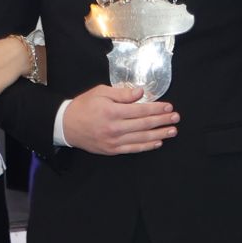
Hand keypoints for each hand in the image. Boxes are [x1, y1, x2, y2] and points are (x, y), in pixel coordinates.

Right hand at [60, 84, 177, 153]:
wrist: (66, 125)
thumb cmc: (84, 105)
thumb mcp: (100, 92)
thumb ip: (122, 93)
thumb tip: (141, 92)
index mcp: (112, 112)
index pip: (140, 110)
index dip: (156, 108)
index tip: (169, 106)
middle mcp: (115, 128)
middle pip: (144, 124)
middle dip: (162, 121)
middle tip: (176, 118)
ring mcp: (114, 141)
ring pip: (142, 138)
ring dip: (160, 134)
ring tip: (172, 131)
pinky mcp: (112, 150)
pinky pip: (133, 149)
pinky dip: (147, 146)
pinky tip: (158, 142)